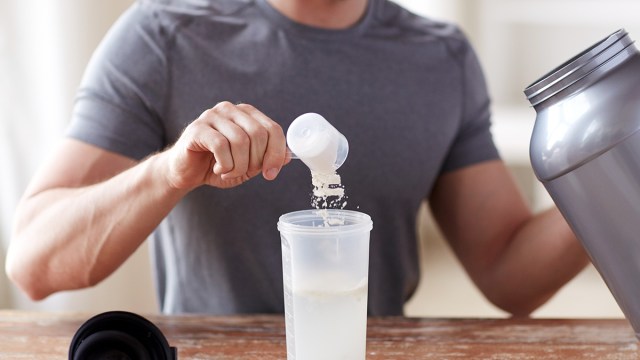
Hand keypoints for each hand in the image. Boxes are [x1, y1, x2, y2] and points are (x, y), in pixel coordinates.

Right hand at [165, 102, 287, 189]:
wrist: (186, 172)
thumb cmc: (218, 166)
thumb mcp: (249, 165)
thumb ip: (267, 158)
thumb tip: (289, 157)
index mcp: (246, 114)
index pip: (273, 129)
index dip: (277, 153)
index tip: (271, 173)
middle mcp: (230, 110)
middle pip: (259, 134)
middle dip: (257, 161)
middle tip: (245, 172)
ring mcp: (212, 116)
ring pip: (240, 141)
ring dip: (239, 165)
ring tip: (229, 172)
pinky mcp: (198, 128)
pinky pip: (221, 146)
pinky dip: (225, 164)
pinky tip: (219, 169)